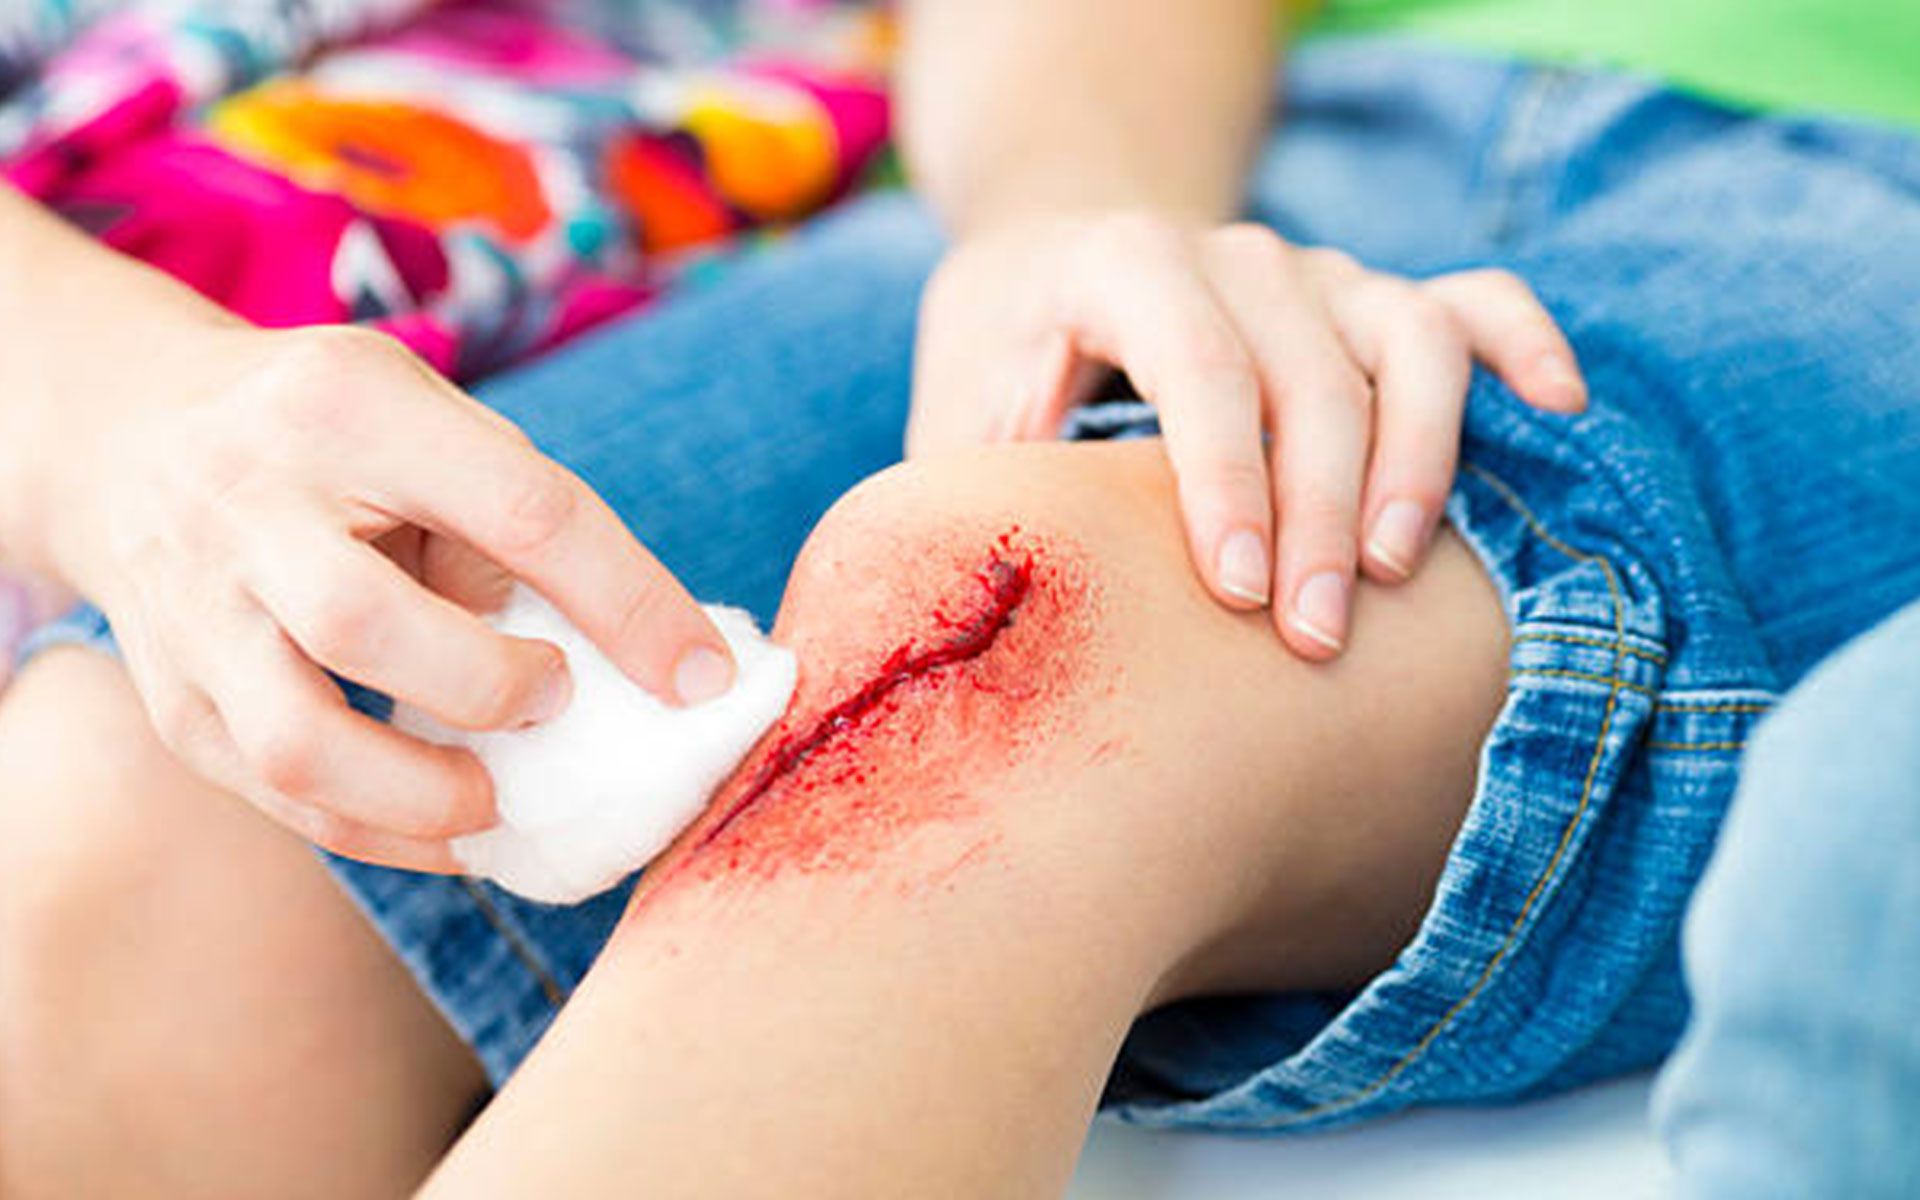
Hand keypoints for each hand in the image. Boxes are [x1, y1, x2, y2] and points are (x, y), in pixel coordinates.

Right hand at [50, 325, 734, 870]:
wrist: (129, 434)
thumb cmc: (334, 435)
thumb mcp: (428, 419)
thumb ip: (516, 516)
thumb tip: (642, 657)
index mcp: (351, 407)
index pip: (519, 509)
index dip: (628, 604)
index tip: (703, 679)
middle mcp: (250, 504)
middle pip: (367, 624)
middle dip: (491, 687)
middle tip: (556, 699)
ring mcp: (193, 610)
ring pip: (299, 741)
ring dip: (427, 795)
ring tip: (499, 796)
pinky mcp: (173, 698)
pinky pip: (278, 798)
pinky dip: (385, 835)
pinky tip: (456, 828)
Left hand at [909, 212, 1585, 658]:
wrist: (1055, 266)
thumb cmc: (1001, 367)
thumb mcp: (957, 413)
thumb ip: (977, 481)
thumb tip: (1008, 576)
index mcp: (1123, 265)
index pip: (1199, 366)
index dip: (1224, 481)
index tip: (1233, 593)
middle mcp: (1235, 254)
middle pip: (1312, 376)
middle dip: (1320, 517)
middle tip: (1313, 639)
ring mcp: (1318, 271)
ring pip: (1409, 342)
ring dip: (1418, 461)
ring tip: (1396, 573)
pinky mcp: (1374, 298)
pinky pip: (1472, 303)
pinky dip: (1522, 346)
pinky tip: (1556, 410)